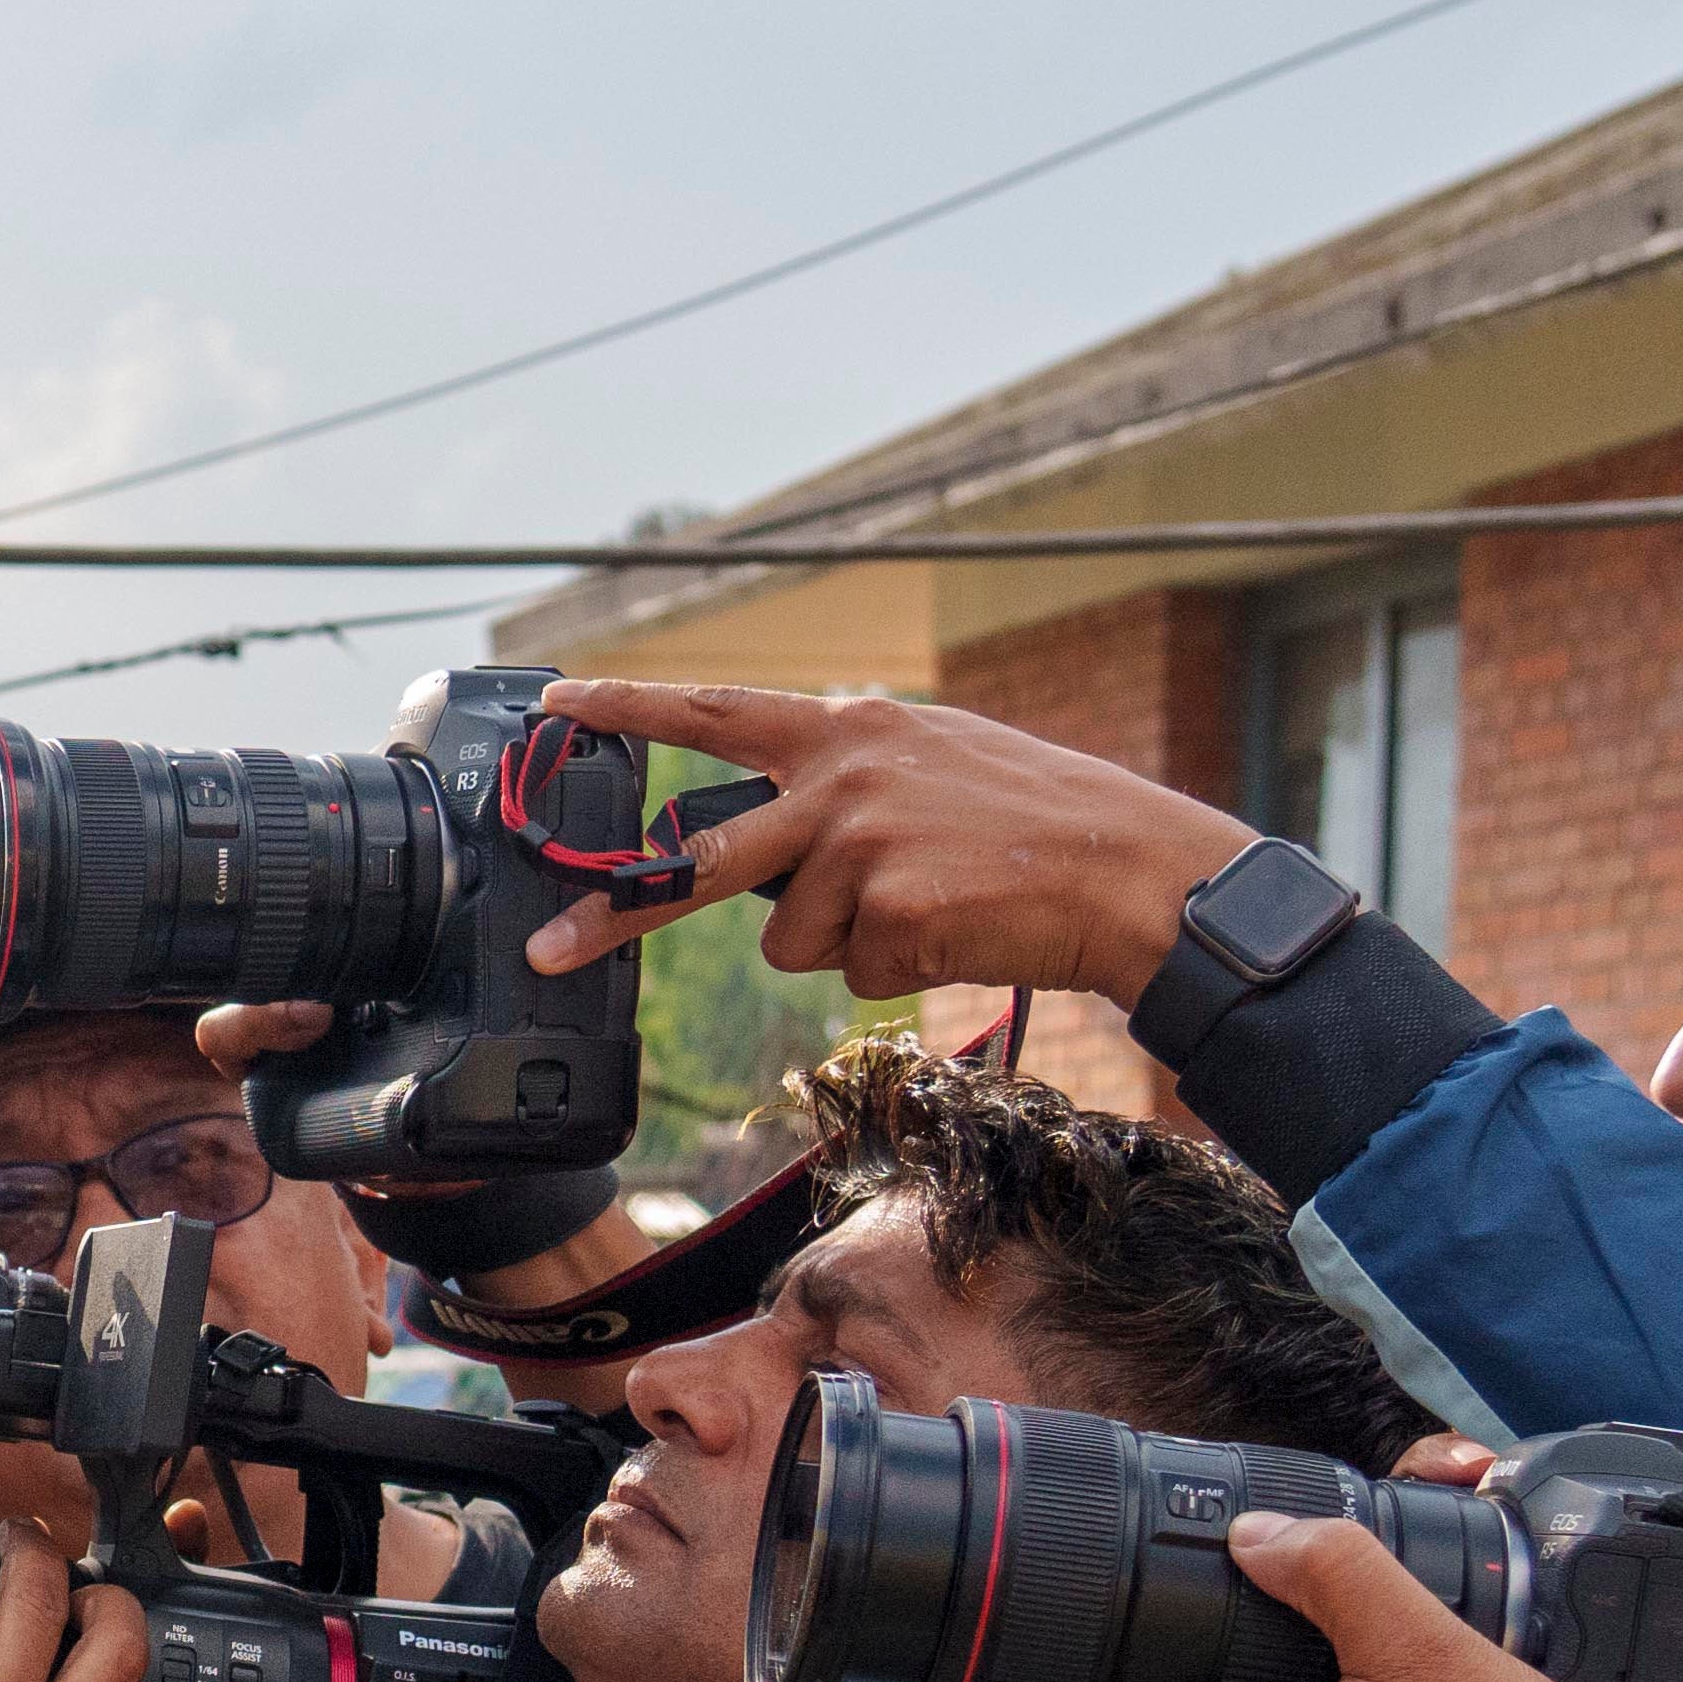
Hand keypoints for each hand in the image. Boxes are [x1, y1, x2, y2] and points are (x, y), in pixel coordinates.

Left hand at [500, 678, 1254, 1009]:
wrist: (1131, 869)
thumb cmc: (1036, 821)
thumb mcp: (931, 759)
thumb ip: (844, 777)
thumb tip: (768, 822)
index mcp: (847, 731)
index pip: (713, 713)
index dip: (627, 709)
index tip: (554, 707)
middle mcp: (841, 779)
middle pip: (698, 860)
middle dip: (617, 911)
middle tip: (551, 947)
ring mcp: (861, 846)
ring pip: (788, 941)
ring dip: (847, 945)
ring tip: (930, 908)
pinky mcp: (890, 914)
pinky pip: (853, 974)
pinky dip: (899, 971)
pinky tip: (956, 932)